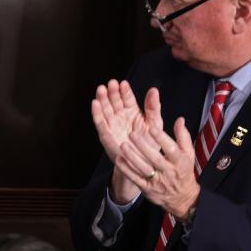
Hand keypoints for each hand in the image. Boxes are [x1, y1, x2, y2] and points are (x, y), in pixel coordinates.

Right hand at [92, 80, 145, 202]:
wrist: (145, 166)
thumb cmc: (151, 145)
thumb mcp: (155, 124)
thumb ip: (153, 108)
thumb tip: (154, 90)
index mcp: (133, 113)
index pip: (127, 99)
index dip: (125, 92)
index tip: (123, 84)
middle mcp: (121, 118)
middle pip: (114, 102)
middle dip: (112, 93)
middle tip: (111, 83)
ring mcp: (113, 127)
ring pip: (106, 111)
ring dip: (102, 100)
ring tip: (101, 90)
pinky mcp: (107, 138)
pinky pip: (101, 125)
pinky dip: (97, 115)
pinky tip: (94, 104)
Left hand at [116, 107, 199, 222]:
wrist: (181, 197)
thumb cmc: (183, 171)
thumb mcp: (188, 154)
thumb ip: (183, 136)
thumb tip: (179, 120)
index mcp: (179, 161)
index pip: (170, 148)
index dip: (161, 138)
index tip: (151, 127)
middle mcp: (168, 171)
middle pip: (155, 158)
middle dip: (143, 146)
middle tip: (132, 134)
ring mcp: (157, 181)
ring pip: (143, 169)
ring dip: (132, 157)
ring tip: (123, 146)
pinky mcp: (147, 189)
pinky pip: (135, 179)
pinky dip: (126, 170)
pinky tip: (119, 160)